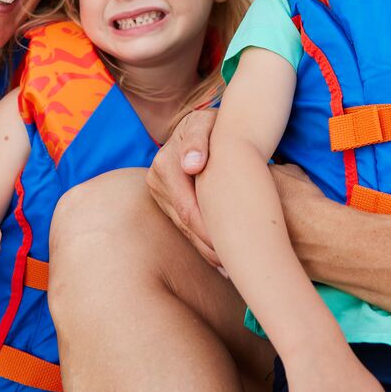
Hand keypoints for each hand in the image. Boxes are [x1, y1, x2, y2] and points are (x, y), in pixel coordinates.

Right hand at [146, 107, 219, 266]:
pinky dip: (201, 240)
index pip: (188, 208)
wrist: (204, 125)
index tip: (233, 246)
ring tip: (230, 267)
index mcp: (166, 163)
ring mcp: (158, 190)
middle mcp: (156, 178)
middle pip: (185, 222)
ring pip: (184, 227)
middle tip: (234, 265)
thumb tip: (191, 165)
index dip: (210, 230)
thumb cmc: (214, 125)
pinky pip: (183, 224)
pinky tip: (219, 258)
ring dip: (206, 247)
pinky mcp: (165, 199)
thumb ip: (199, 141)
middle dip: (209, 244)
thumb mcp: (208, 125)